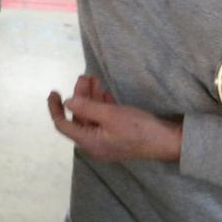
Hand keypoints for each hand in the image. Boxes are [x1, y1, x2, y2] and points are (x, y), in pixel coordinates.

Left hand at [47, 74, 182, 162]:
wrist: (168, 141)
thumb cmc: (138, 128)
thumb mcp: (110, 115)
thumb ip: (87, 108)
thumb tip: (67, 102)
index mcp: (89, 142)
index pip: (63, 125)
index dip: (55, 108)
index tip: (54, 92)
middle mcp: (94, 144)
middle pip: (79, 117)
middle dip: (79, 96)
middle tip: (85, 77)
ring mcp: (105, 140)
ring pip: (91, 116)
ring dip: (91, 97)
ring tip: (93, 78)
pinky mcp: (117, 135)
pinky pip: (102, 119)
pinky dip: (101, 104)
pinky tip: (104, 91)